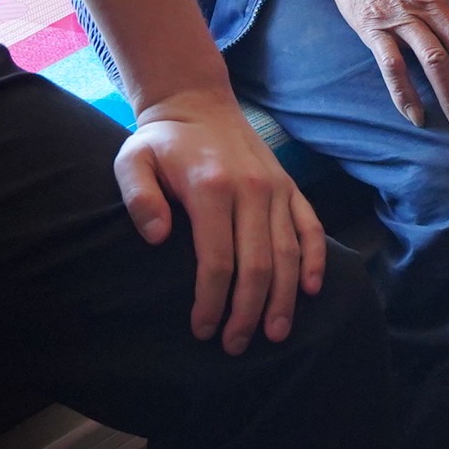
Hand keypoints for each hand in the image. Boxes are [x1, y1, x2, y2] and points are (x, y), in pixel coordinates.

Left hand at [118, 87, 329, 351]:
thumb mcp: (133, 159)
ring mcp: (277, 188)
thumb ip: (138, 196)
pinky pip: (310, 228)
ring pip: (288, 254)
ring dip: (284, 298)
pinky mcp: (291, 188)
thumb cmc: (161, 141)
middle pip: (257, 264)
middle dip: (248, 312)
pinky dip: (315, 260)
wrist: (198, 103)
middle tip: (235, 345)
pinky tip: (311, 291)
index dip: (212, 301)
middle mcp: (252, 189)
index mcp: (211, 187)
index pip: (217, 260)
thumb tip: (156, 237)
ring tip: (275, 334)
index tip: (203, 330)